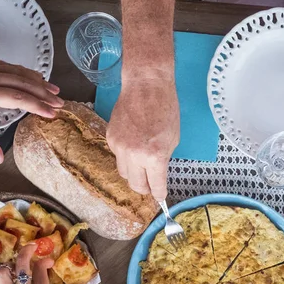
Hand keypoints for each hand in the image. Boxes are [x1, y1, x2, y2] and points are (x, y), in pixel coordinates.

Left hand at [0, 60, 63, 162]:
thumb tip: (0, 159)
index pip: (19, 98)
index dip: (38, 105)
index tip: (52, 112)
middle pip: (24, 83)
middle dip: (45, 93)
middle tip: (61, 102)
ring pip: (19, 72)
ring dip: (39, 81)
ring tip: (55, 90)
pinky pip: (11, 66)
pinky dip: (26, 73)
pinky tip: (36, 78)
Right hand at [107, 73, 178, 198]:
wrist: (146, 85)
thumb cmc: (165, 108)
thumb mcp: (173, 138)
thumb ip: (163, 160)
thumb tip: (157, 175)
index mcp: (154, 156)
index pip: (155, 186)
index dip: (159, 195)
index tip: (160, 198)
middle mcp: (134, 155)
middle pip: (135, 185)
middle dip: (144, 188)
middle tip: (150, 186)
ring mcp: (120, 147)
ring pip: (124, 173)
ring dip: (134, 174)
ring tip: (142, 165)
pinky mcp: (110, 139)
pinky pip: (118, 157)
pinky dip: (126, 156)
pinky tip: (133, 144)